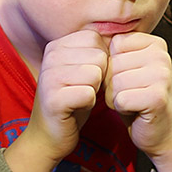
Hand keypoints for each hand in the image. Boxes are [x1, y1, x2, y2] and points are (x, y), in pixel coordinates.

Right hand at [26, 29, 108, 162]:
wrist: (50, 133)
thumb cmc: (72, 99)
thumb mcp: (82, 68)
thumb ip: (95, 51)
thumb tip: (121, 38)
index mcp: (56, 45)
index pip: (96, 39)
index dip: (101, 60)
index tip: (88, 75)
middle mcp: (50, 56)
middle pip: (99, 56)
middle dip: (100, 76)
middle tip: (84, 88)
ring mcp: (49, 76)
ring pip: (96, 74)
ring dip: (95, 90)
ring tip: (80, 96)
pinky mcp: (53, 98)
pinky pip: (89, 94)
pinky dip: (89, 103)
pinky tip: (77, 107)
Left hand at [104, 32, 171, 155]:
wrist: (159, 130)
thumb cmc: (136, 95)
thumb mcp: (123, 67)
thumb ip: (112, 50)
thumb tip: (87, 37)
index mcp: (154, 43)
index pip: (113, 44)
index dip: (111, 64)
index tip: (127, 75)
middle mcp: (161, 55)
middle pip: (112, 64)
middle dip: (112, 83)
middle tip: (131, 92)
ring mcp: (162, 76)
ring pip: (114, 82)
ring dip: (116, 96)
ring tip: (133, 100)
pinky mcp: (157, 97)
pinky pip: (120, 99)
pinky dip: (121, 108)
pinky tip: (135, 110)